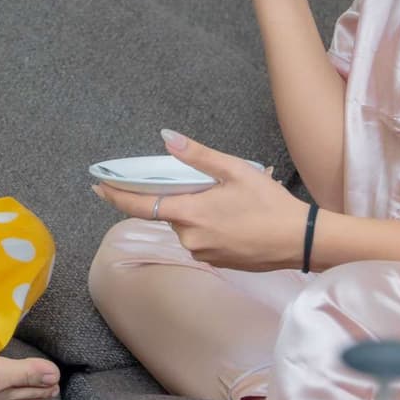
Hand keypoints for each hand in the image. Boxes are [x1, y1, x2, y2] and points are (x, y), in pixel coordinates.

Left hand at [91, 130, 306, 270]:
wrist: (301, 241)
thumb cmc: (271, 204)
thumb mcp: (235, 171)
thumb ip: (197, 156)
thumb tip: (167, 137)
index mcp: (189, 214)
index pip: (139, 206)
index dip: (116, 196)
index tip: (98, 187)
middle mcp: (189, 238)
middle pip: (169, 213)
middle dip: (179, 198)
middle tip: (209, 185)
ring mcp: (203, 253)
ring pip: (187, 227)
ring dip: (197, 213)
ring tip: (231, 202)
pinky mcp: (217, 262)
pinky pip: (202, 240)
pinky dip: (210, 226)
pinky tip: (235, 218)